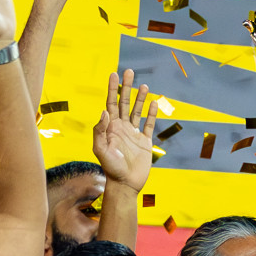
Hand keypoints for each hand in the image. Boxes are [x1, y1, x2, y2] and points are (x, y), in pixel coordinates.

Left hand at [93, 70, 156, 190]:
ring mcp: (133, 134)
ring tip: (144, 85)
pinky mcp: (145, 142)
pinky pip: (149, 124)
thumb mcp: (100, 149)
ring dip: (140, 98)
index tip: (114, 74)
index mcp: (110, 127)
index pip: (110, 103)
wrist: (125, 184)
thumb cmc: (110, 168)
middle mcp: (121, 127)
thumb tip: (105, 111)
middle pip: (124, 102)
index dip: (112, 89)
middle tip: (129, 71)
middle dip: (127, 87)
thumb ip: (100, 130)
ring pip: (137, 111)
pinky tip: (154, 103)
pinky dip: (152, 114)